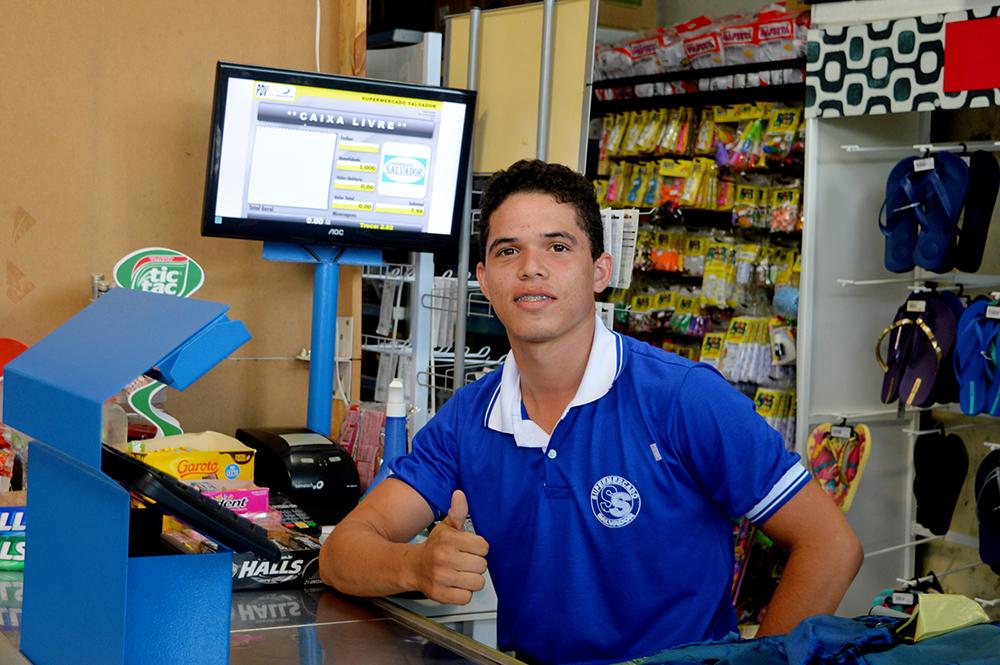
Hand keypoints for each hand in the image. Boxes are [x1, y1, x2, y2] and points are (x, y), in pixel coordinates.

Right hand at [413, 490, 488, 604]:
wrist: (413, 566)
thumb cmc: (434, 547)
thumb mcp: (446, 527)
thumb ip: (457, 512)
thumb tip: (460, 494)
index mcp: (449, 539)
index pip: (484, 547)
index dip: (478, 548)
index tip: (469, 548)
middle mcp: (444, 558)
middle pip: (482, 566)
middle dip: (475, 564)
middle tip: (464, 561)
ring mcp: (441, 577)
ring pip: (477, 583)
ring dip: (471, 580)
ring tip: (460, 573)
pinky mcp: (439, 594)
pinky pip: (466, 598)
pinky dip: (463, 593)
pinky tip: (455, 585)